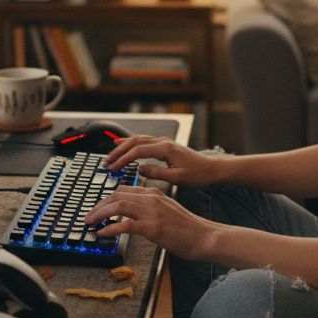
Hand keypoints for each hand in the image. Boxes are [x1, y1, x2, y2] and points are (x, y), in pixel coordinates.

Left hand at [82, 185, 213, 259]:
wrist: (204, 236)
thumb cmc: (188, 228)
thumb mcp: (167, 211)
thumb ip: (150, 209)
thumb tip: (132, 218)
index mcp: (154, 193)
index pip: (123, 190)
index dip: (106, 199)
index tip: (97, 208)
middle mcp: (151, 199)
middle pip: (116, 195)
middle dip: (98, 206)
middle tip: (88, 216)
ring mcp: (151, 213)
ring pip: (117, 206)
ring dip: (99, 214)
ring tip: (90, 223)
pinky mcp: (152, 228)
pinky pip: (124, 225)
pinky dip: (110, 229)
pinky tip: (102, 233)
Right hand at [101, 135, 226, 186]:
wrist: (212, 168)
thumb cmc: (198, 174)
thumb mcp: (178, 178)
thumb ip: (157, 173)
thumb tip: (140, 169)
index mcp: (165, 149)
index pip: (138, 152)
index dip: (123, 160)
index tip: (113, 168)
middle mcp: (163, 142)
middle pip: (134, 142)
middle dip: (118, 152)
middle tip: (106, 163)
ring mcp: (163, 142)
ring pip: (137, 139)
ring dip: (122, 147)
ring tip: (110, 156)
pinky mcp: (164, 145)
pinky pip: (143, 141)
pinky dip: (130, 143)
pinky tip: (123, 145)